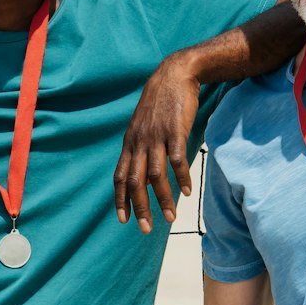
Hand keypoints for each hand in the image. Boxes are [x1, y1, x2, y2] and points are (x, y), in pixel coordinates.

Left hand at [115, 54, 198, 231]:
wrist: (174, 75)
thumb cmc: (159, 104)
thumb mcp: (142, 126)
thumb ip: (140, 148)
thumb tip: (142, 173)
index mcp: (129, 143)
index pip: (119, 176)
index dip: (120, 199)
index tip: (123, 220)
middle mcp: (139, 142)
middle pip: (134, 181)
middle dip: (139, 208)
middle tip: (145, 230)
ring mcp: (156, 137)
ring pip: (155, 175)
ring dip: (162, 199)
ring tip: (171, 218)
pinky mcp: (174, 131)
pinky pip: (176, 160)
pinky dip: (181, 178)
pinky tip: (186, 191)